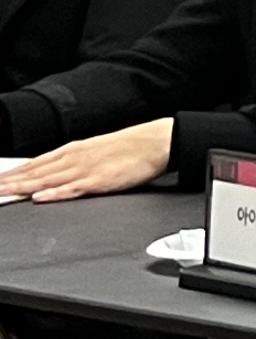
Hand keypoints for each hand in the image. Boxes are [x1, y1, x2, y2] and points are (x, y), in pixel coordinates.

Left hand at [0, 121, 176, 199]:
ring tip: (4, 192)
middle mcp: (74, 158)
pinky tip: (40, 197)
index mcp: (73, 151)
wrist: (157, 141)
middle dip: (11, 181)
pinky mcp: (100, 180)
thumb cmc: (130, 147)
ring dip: (23, 187)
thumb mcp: (97, 151)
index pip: (35, 164)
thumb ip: (74, 162)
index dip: (13, 173)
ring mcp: (86, 169)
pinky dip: (55, 193)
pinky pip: (73, 189)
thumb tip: (55, 172)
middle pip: (35, 172)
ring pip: (47, 180)